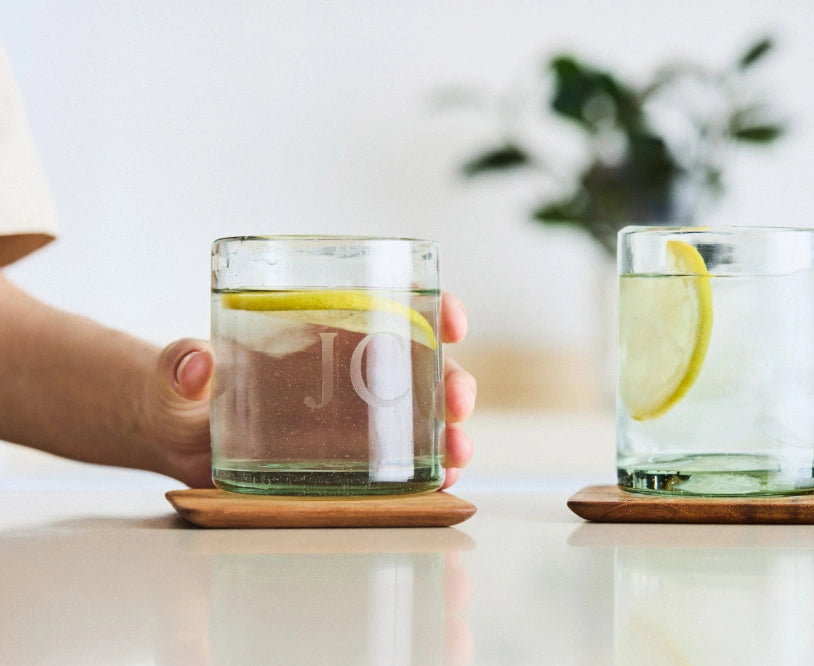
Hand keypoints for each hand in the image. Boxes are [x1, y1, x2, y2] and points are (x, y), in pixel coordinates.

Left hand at [148, 292, 475, 489]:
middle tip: (458, 402)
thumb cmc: (180, 394)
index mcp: (321, 336)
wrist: (173, 439)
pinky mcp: (344, 461)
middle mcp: (347, 374)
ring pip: (418, 419)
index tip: (452, 319)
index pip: (391, 312)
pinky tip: (438, 483)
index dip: (433, 311)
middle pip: (419, 369)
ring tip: (457, 455)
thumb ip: (179, 366)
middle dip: (453, 381)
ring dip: (449, 434)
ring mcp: (350, 420)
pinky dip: (425, 474)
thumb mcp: (175, 375)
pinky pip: (396, 465)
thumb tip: (197, 362)